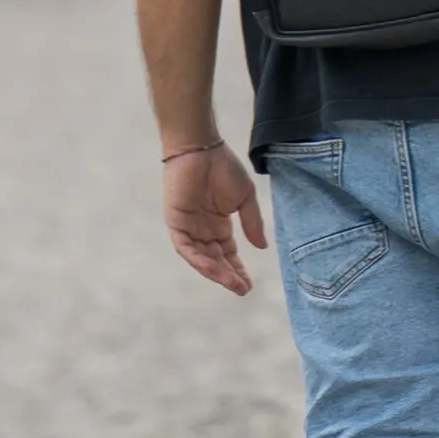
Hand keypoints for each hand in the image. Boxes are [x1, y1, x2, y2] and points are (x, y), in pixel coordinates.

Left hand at [162, 142, 267, 294]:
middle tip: (242, 289)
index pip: (227, 253)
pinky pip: (187, 248)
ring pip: (201, 258)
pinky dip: (200, 260)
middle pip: (215, 260)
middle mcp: (203, 230)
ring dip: (216, 272)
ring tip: (233, 283)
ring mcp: (189, 228)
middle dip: (229, 275)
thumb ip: (252, 222)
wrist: (200, 149)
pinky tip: (214, 269)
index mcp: (218, 224)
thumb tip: (262, 247)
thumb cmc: (223, 168)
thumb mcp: (244, 198)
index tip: (248, 284)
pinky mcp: (176, 223)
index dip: (237, 269)